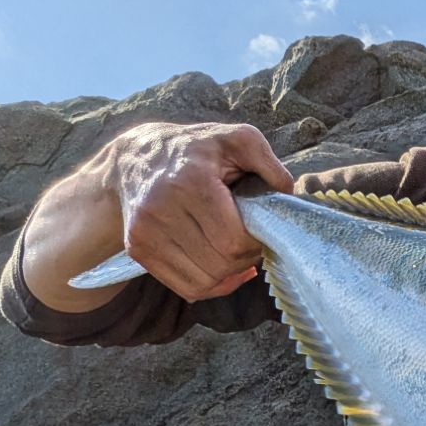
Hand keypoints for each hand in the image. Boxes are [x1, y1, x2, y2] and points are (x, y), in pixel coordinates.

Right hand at [111, 122, 294, 300]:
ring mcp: (144, 233)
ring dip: (229, 274)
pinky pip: (186, 288)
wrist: (137, 157)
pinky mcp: (138, 249)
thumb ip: (268, 162)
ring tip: (236, 253)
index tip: (261, 230)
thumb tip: (287, 193)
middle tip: (252, 243)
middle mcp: (160, 210)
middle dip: (245, 259)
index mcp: (190, 182)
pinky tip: (221, 267)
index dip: (256, 244)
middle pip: (219, 264)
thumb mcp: (237, 138)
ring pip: (204, 282)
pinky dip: (211, 285)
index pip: (232, 240)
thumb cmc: (198, 149)